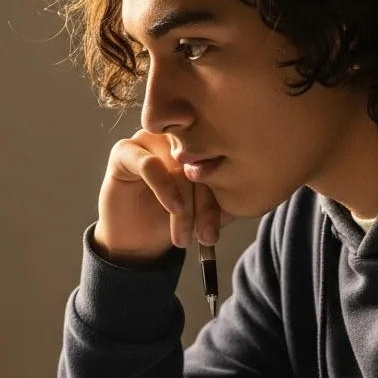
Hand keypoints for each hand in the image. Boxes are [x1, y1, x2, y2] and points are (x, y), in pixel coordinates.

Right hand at [93, 129, 233, 264]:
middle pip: (199, 160)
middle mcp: (175, 137)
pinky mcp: (125, 150)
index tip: (216, 231)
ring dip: (184, 204)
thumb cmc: (173, 221)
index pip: (219, 160)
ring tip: (184, 236)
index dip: (222, 196)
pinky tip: (172, 208)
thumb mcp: (207, 212)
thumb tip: (253, 191)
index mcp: (199, 144)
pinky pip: (148, 163)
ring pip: (176, 163)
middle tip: (205, 237)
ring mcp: (149, 139)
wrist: (136, 240)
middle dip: (204, 205)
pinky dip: (164, 187)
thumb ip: (229, 199)